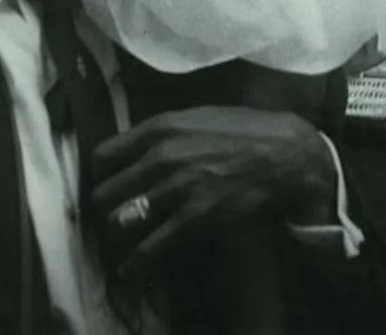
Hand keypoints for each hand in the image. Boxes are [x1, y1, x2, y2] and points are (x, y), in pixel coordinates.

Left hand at [92, 106, 334, 273]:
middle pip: (104, 193)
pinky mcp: (193, 217)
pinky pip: (149, 248)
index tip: (107, 185)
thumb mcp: (198, 115)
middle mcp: (161, 156)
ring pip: (119, 221)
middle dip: (107, 208)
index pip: (102, 157)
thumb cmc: (243, 130)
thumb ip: (164, 130)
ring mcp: (176, 188)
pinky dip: (136, 263)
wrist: (283, 152)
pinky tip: (132, 269)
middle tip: (114, 216)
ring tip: (121, 242)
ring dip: (119, 235)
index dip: (101, 175)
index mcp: (160, 127)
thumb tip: (137, 146)